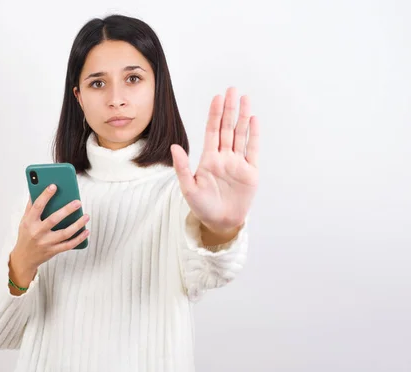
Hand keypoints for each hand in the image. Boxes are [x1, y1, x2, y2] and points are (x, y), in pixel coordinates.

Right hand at [9, 184, 89, 286]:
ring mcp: (46, 243)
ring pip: (65, 233)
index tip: (54, 186)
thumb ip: (31, 206)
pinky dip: (79, 238)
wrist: (24, 258)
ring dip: (78, 224)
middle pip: (53, 220)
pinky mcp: (53, 251)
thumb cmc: (26, 235)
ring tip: (86, 216)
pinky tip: (86, 231)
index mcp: (29, 222)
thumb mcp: (24, 221)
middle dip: (67, 210)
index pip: (37, 206)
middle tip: (78, 202)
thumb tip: (36, 189)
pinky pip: (69, 245)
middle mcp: (37, 232)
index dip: (45, 196)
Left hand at [170, 87, 259, 233]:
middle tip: (232, 89)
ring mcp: (238, 163)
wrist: (220, 223)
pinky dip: (254, 135)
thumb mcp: (188, 188)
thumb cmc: (202, 207)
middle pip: (227, 128)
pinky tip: (253, 120)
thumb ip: (182, 167)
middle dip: (229, 109)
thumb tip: (175, 147)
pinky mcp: (250, 172)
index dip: (214, 114)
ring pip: (240, 135)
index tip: (217, 97)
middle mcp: (224, 157)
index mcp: (209, 159)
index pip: (212, 131)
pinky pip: (253, 150)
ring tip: (245, 99)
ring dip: (242, 117)